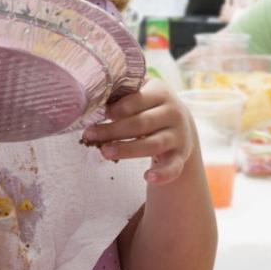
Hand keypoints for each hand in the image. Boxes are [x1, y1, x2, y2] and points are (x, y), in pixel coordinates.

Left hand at [80, 79, 194, 183]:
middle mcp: (173, 112)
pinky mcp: (181, 155)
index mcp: (160, 92)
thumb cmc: (148, 107)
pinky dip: (162, 174)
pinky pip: (173, 167)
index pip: (136, 100)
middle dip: (113, 130)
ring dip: (127, 149)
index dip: (116, 108)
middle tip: (89, 135)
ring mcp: (178, 135)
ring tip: (104, 152)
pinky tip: (148, 177)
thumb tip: (90, 101)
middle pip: (141, 123)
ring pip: (152, 144)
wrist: (180, 122)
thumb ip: (120, 96)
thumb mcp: (140, 94)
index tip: (98, 114)